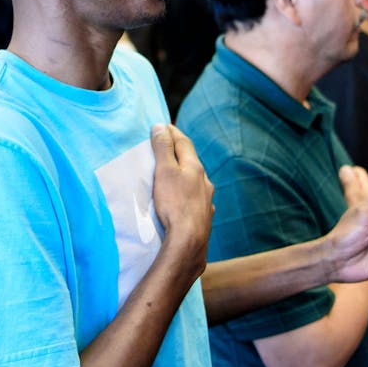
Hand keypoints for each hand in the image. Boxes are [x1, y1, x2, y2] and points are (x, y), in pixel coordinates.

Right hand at [149, 125, 213, 266]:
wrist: (189, 240)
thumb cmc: (174, 203)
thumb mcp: (164, 171)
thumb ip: (163, 149)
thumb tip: (161, 127)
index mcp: (195, 167)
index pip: (184, 142)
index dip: (172, 133)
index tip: (163, 126)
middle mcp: (204, 181)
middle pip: (191, 160)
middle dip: (179, 151)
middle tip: (167, 145)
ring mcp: (206, 200)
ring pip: (196, 180)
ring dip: (185, 173)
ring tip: (175, 172)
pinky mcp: (204, 216)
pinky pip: (197, 198)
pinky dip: (189, 192)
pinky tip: (186, 198)